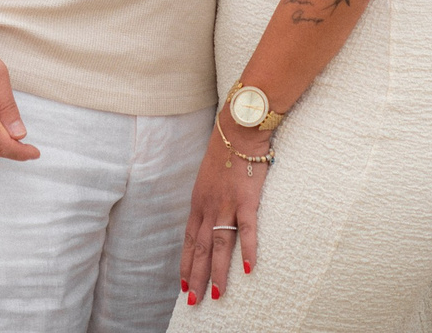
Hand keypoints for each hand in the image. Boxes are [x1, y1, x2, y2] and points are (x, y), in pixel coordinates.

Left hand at [179, 119, 266, 306]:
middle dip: (196, 276)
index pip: (189, 241)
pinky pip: (247, 229)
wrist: (238, 130)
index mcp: (198, 204)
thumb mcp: (208, 180)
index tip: (183, 284)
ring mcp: (226, 204)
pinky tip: (248, 268)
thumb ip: (208, 201)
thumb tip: (208, 220)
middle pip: (200, 249)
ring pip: (219, 245)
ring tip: (218, 294)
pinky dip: (248, 250)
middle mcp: (207, 207)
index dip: (186, 264)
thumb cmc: (224, 153)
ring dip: (218, 272)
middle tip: (194, 301)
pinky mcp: (246, 199)